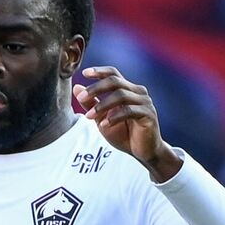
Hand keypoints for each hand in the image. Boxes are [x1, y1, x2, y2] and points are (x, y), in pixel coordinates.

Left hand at [72, 67, 180, 181]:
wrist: (143, 152)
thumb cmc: (124, 134)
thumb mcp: (102, 118)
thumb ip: (91, 104)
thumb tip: (76, 88)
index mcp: (128, 90)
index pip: (113, 74)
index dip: (99, 72)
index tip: (84, 73)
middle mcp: (138, 92)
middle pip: (115, 81)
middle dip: (96, 88)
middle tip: (81, 97)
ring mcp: (145, 102)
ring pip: (121, 95)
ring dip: (102, 105)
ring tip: (89, 116)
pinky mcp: (148, 114)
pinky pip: (129, 111)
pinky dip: (114, 117)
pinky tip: (104, 125)